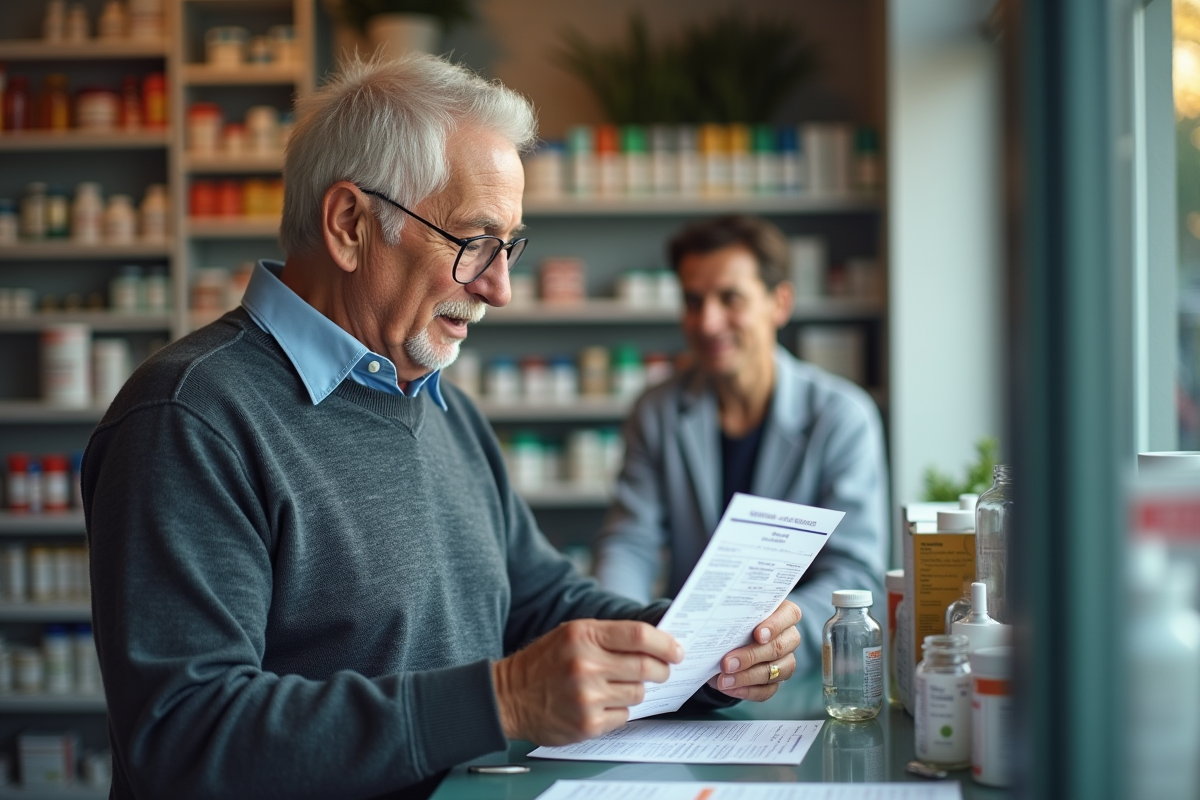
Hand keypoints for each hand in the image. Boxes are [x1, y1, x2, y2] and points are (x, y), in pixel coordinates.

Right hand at [491, 619, 683, 745]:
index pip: (639, 636)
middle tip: (662, 671)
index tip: (677, 651)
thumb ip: (609, 636)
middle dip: (661, 670)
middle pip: (646, 667)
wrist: (509, 697)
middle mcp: (586, 664)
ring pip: (638, 693)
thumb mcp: (572, 635)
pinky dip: (620, 710)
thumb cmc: (545, 662)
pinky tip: (603, 703)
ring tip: (617, 687)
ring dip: (636, 690)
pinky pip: (624, 716)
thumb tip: (654, 642)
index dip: (665, 643)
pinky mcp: (588, 722)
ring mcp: (587, 696)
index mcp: (584, 635)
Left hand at [707, 600, 801, 700]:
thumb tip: (712, 625)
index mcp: (781, 613)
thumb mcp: (728, 616)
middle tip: (726, 663)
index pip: (789, 614)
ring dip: (747, 677)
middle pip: (780, 647)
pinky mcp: (777, 681)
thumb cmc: (729, 623)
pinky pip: (768, 689)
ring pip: (777, 671)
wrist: (721, 647)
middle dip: (751, 656)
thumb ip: (727, 617)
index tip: (757, 635)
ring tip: (724, 680)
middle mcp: (788, 637)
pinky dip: (747, 690)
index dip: (775, 625)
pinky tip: (730, 688)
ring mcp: (785, 660)